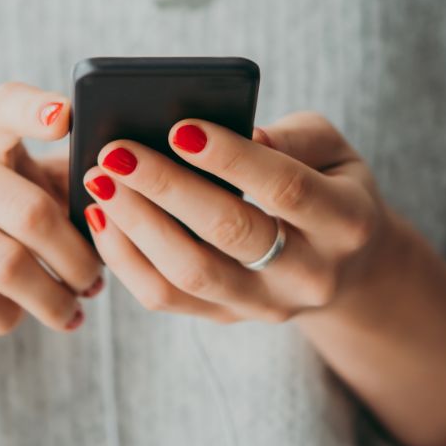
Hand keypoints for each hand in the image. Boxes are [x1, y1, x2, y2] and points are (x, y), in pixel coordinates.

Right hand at [0, 83, 101, 343]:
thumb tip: (122, 189)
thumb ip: (69, 179)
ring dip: (50, 296)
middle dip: (75, 257)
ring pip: (5, 264)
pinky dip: (7, 315)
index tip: (67, 117)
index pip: (5, 106)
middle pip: (29, 211)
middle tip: (95, 282)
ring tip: (69, 309)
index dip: (36, 112)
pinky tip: (16, 315)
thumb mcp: (27, 187)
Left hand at [80, 111, 395, 322]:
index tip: (179, 127)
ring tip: (99, 181)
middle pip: (229, 234)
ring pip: (190, 274)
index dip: (230, 159)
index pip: (284, 189)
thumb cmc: (328, 183)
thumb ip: (292, 136)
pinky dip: (126, 257)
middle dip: (166, 188)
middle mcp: (309, 275)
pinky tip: (101, 216)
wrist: (345, 267)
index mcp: (346, 222)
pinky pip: (166, 297)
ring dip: (136, 225)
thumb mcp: (333, 150)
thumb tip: (234, 134)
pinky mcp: (226, 318)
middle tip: (116, 152)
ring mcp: (264, 305)